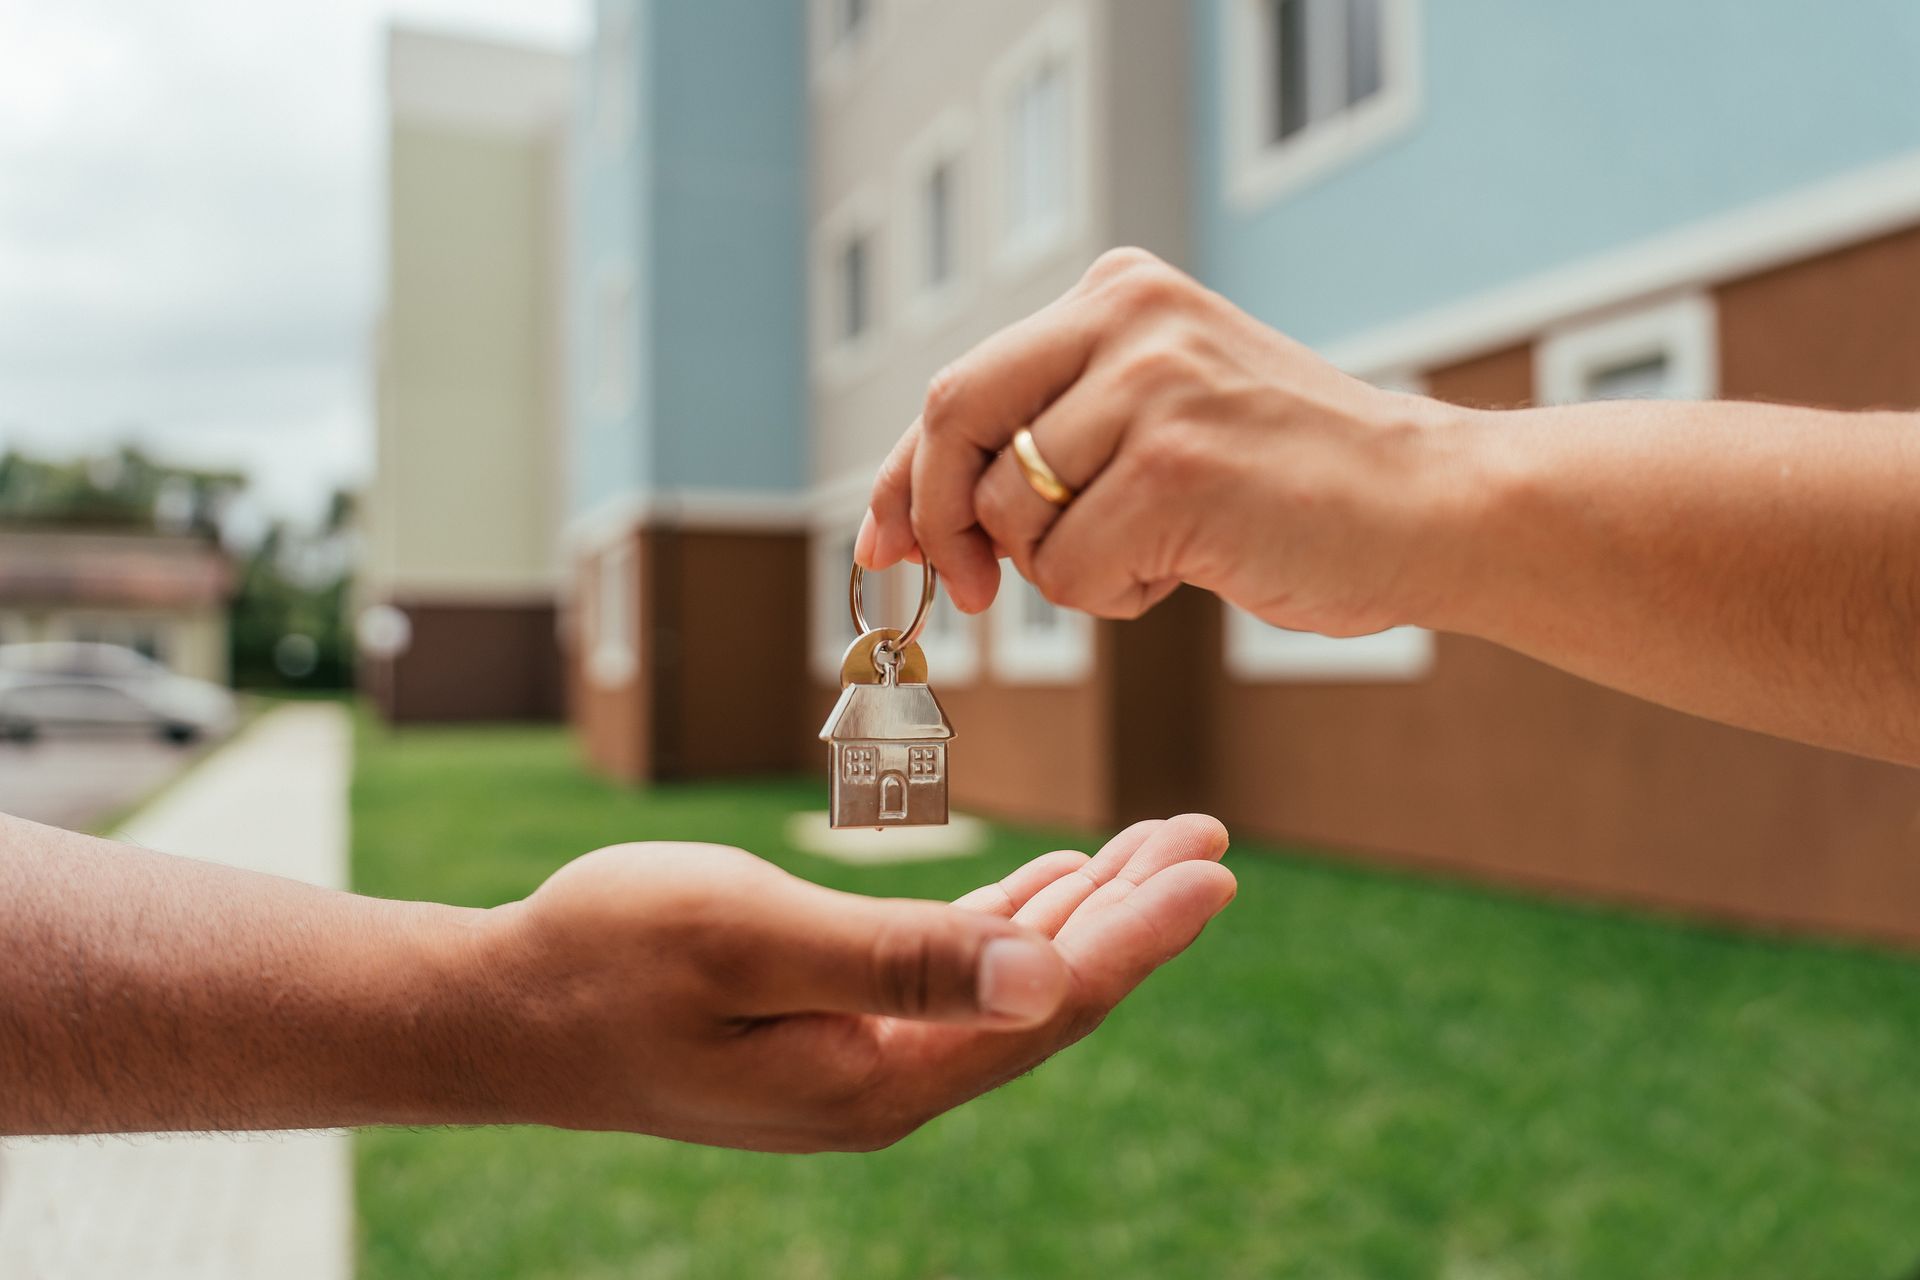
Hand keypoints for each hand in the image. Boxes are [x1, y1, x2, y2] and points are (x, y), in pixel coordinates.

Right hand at [476, 814, 1233, 1150]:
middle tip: (1203, 838)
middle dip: (1129, 915)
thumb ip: (898, 960)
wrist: (501, 1011)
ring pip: (1002, 987)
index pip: (1047, 1004)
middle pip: (1043, 998)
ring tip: (1151, 852)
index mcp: (879, 1075)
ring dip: (1078, 914)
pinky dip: (1006, 926)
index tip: (1212, 865)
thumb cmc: (607, 952)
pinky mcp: (827, 1037)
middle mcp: (885, 1086)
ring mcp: (857, 1066)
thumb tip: (1047, 985)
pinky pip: (949, 982)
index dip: (1138, 933)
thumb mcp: (748, 935)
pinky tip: (1045, 890)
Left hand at [857, 247, 1473, 635]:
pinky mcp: (1177, 466)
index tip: (882, 544)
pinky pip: (1070, 572)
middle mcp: (1128, 318)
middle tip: (970, 591)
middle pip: (953, 420)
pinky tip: (1191, 565)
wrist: (1430, 505)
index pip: (961, 385)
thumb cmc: (1288, 480)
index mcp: (1119, 293)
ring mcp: (1153, 386)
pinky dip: (1115, 596)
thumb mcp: (1160, 415)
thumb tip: (904, 516)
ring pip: (1013, 514)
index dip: (900, 475)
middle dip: (939, 521)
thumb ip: (1051, 435)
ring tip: (1159, 549)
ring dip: (1065, 567)